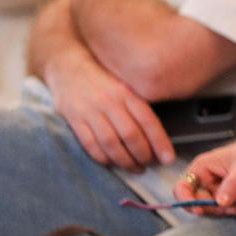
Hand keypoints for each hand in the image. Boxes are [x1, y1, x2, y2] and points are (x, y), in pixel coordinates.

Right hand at [46, 47, 172, 170]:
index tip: (168, 158)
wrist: (68, 66)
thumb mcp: (125, 85)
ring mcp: (90, 111)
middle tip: (150, 165)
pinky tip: (112, 163)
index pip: (148, 120)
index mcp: (127, 93)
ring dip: (124, 161)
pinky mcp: (74, 119)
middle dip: (142, 155)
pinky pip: (90, 144)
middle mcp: (110, 102)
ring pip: (110, 143)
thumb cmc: (103, 79)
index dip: (160, 142)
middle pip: (130, 134)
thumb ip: (138, 105)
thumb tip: (159, 134)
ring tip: (134, 168)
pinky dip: (103, 158)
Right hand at [173, 133, 235, 215]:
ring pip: (216, 208)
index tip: (199, 209)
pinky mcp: (232, 196)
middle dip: (215, 208)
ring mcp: (220, 189)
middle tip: (232, 208)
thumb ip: (231, 185)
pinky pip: (231, 208)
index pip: (183, 187)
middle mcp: (207, 180)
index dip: (186, 200)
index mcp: (202, 168)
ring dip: (231, 209)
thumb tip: (219, 203)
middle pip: (199, 202)